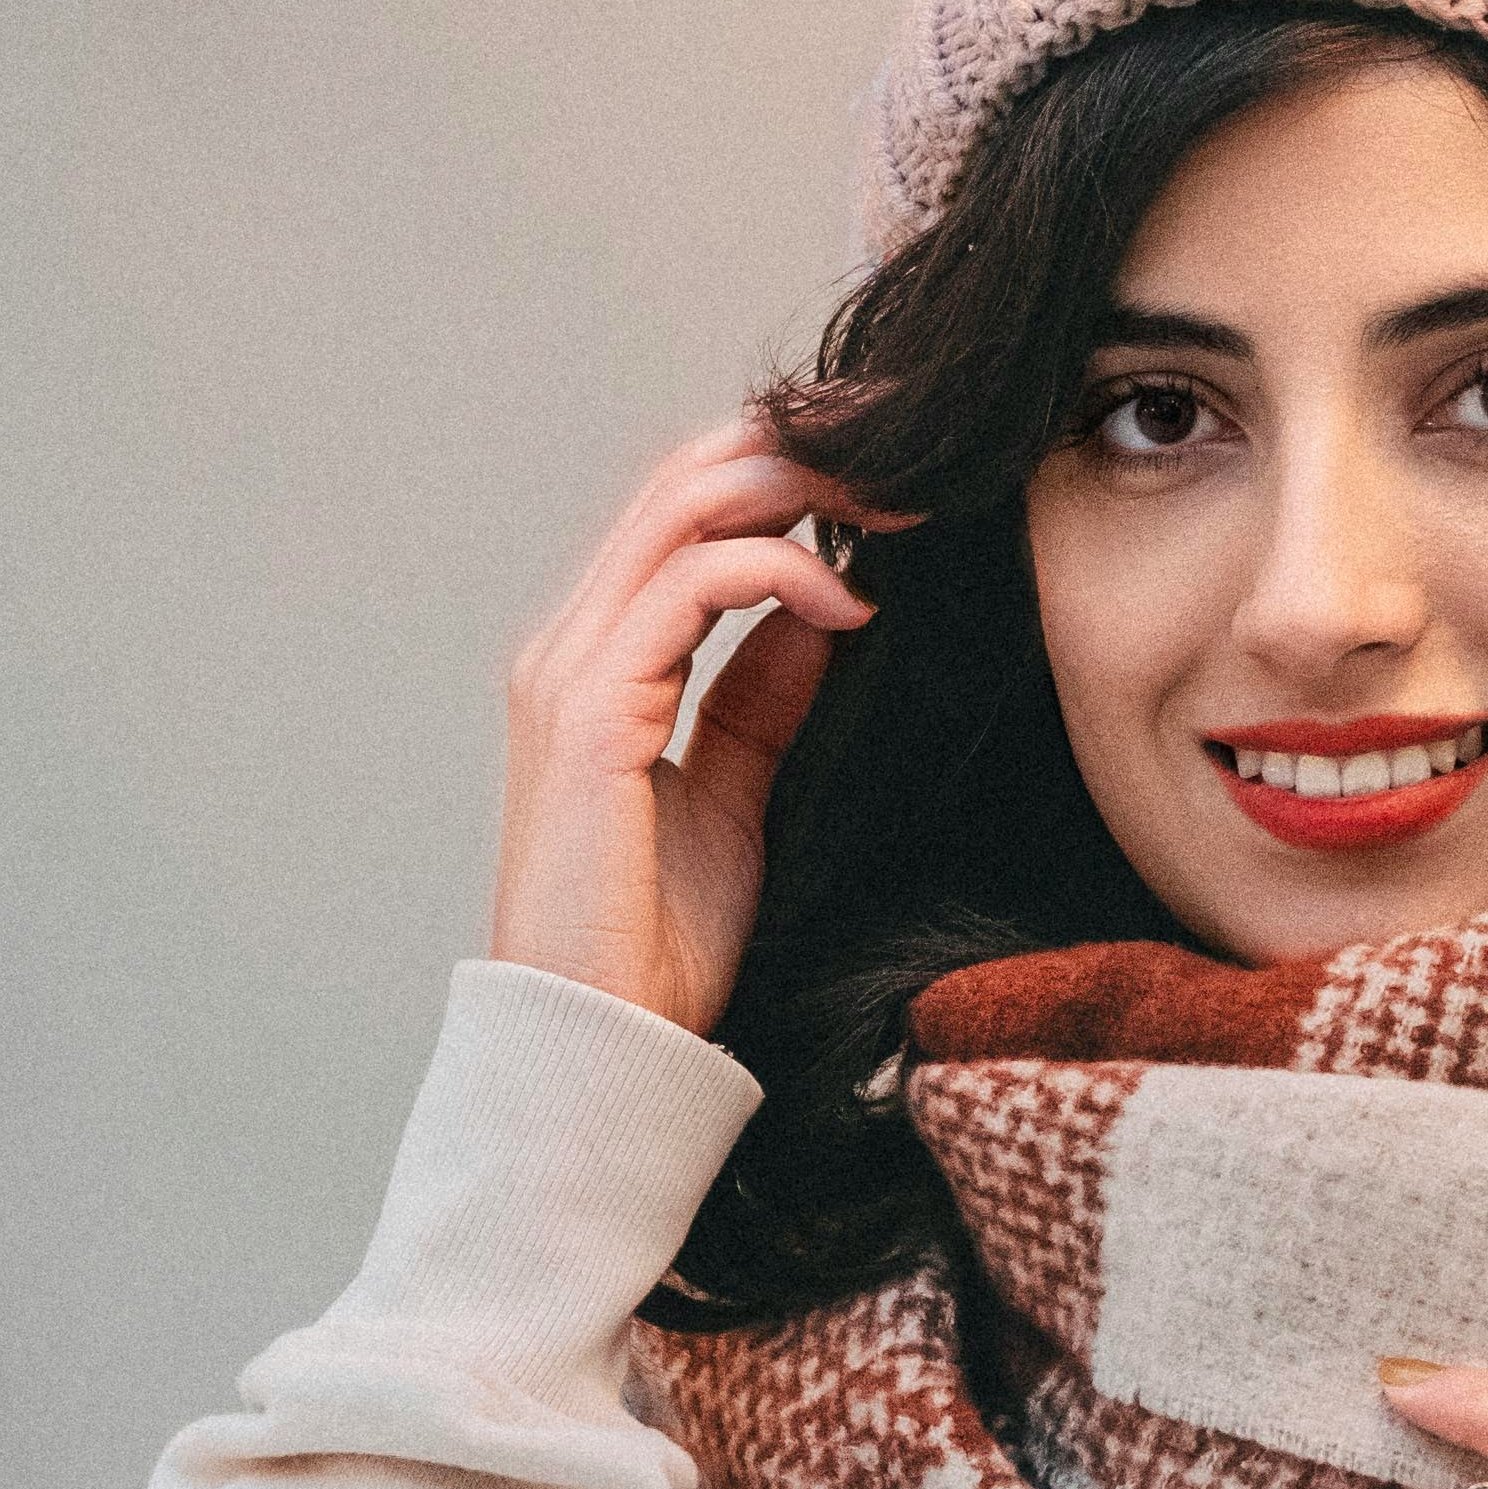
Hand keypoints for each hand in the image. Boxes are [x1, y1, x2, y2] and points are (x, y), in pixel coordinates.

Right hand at [489, 410, 909, 1035]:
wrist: (602, 1045)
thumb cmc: (658, 946)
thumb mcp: (736, 796)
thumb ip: (761, 698)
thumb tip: (825, 611)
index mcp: (600, 660)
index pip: (690, 510)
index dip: (790, 466)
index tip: (898, 466)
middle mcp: (572, 647)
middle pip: (686, 479)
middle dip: (807, 446)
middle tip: (915, 442)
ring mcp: (571, 672)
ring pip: (684, 508)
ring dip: (802, 485)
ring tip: (902, 499)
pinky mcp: (590, 712)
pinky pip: (690, 589)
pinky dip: (780, 570)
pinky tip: (852, 602)